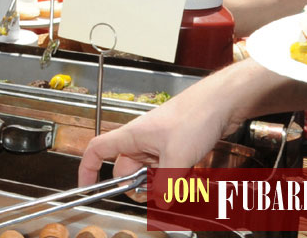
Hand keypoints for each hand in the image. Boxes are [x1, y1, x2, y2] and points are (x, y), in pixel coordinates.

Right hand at [77, 90, 231, 187]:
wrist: (219, 104)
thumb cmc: (194, 117)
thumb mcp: (177, 157)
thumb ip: (166, 184)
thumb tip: (159, 202)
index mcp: (131, 136)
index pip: (97, 150)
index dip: (88, 168)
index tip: (87, 187)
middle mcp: (140, 140)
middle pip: (126, 170)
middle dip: (136, 186)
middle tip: (153, 196)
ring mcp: (157, 144)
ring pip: (148, 172)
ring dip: (159, 183)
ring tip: (178, 185)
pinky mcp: (174, 147)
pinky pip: (165, 169)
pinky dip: (172, 178)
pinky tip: (187, 180)